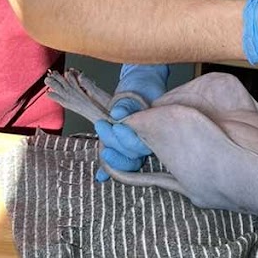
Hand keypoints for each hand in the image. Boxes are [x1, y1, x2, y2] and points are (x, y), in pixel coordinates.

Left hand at [93, 62, 166, 181]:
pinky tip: (100, 176)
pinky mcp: (125, 145)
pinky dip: (108, 169)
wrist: (142, 81)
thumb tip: (117, 113)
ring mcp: (137, 145)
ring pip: (126, 159)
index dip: (127, 140)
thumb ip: (127, 104)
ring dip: (110, 150)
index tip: (116, 126)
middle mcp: (149, 142)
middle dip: (114, 142)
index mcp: (157, 130)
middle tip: (102, 124)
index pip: (142, 147)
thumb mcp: (137, 89)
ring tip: (101, 132)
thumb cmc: (144, 85)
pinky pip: (119, 160)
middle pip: (132, 156)